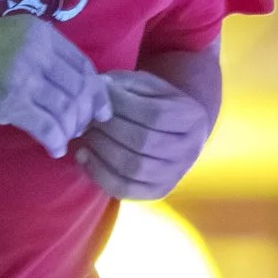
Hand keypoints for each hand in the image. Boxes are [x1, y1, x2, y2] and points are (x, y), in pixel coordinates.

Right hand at [0, 14, 110, 157]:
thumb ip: (37, 56)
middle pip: (79, 87)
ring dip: (69, 129)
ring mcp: (24, 74)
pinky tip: (53, 149)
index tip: (99, 108)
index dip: (95, 90)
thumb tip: (70, 87)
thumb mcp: (5, 41)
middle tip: (81, 128)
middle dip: (85, 113)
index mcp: (38, 32)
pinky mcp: (10, 101)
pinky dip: (55, 140)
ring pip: (66, 109)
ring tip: (64, 138)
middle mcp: (36, 49)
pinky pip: (47, 126)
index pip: (82, 64)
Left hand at [74, 66, 213, 199]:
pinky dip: (99, 173)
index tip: (100, 96)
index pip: (155, 114)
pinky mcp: (158, 192)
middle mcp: (190, 149)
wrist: (174, 132)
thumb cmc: (155, 103)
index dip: (123, 105)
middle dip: (109, 129)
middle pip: (144, 142)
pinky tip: (84, 156)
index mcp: (193, 117)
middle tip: (89, 118)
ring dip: (102, 150)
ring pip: (134, 168)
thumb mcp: (147, 85)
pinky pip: (125, 189)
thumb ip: (126, 86)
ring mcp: (175, 174)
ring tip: (87, 135)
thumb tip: (99, 92)